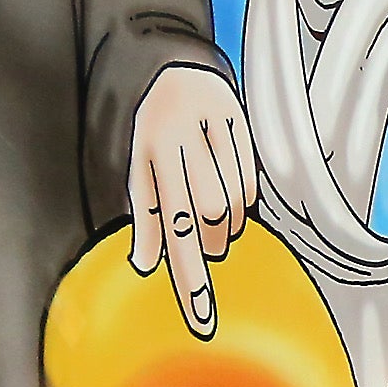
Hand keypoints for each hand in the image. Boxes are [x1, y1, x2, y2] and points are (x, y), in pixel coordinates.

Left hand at [126, 66, 256, 335]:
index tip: (203, 320)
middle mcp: (185, 138)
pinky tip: (228, 193)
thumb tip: (145, 263)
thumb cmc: (153, 129)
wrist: (177, 66)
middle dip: (207, 241)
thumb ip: (146, 214)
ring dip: (225, 224)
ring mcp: (216, 128)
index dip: (189, 277)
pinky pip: (250, 182)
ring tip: (211, 214)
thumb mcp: (138, 166)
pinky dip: (241, 200)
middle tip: (203, 245)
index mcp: (153, 152)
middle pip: (208, 215)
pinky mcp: (241, 122)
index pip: (174, 227)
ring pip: (234, 202)